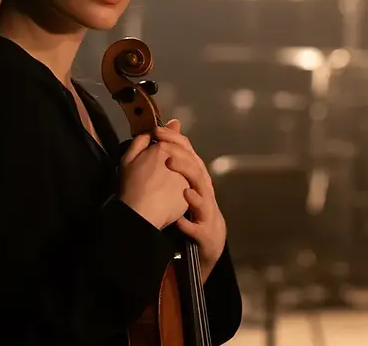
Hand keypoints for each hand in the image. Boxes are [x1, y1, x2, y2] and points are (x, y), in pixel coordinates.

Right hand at [119, 133, 188, 230]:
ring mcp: (190, 173)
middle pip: (183, 148)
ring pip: (192, 162)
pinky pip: (194, 179)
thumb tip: (150, 132)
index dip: (166, 135)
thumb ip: (140, 142)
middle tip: (169, 154)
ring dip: (185, 164)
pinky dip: (188, 178)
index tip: (160, 137)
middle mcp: (180, 158)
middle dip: (177, 148)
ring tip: (172, 172)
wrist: (143, 213)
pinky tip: (179, 184)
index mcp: (163, 148)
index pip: (170, 136)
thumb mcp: (128, 159)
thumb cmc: (132, 186)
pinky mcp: (194, 189)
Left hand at [154, 120, 226, 282]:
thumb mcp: (186, 180)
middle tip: (163, 148)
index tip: (157, 130)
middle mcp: (204, 190)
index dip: (174, 139)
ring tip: (172, 172)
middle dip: (180, 158)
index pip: (190, 153)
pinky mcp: (203, 231)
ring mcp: (205, 210)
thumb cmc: (196, 206)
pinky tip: (179, 220)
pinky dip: (188, 223)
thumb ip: (178, 158)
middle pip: (196, 170)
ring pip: (202, 195)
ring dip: (188, 184)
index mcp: (198, 177)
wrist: (211, 237)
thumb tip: (169, 130)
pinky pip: (196, 227)